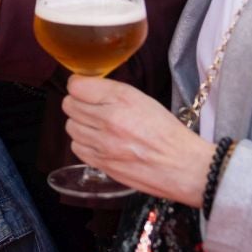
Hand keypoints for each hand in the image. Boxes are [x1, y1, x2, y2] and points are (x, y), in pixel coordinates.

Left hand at [60, 75, 211, 205]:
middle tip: (92, 108)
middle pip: (69, 105)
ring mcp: (103, 143)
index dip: (79, 86)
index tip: (84, 89)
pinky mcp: (101, 162)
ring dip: (80, 124)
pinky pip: (76, 147)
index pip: (76, 86)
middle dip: (78, 104)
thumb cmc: (167, 132)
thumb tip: (86, 88)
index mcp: (122, 99)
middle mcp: (109, 119)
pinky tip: (98, 142)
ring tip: (97, 126)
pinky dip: (83, 143)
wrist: (182, 166)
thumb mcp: (143, 100)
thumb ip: (112, 92)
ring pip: (70, 126)